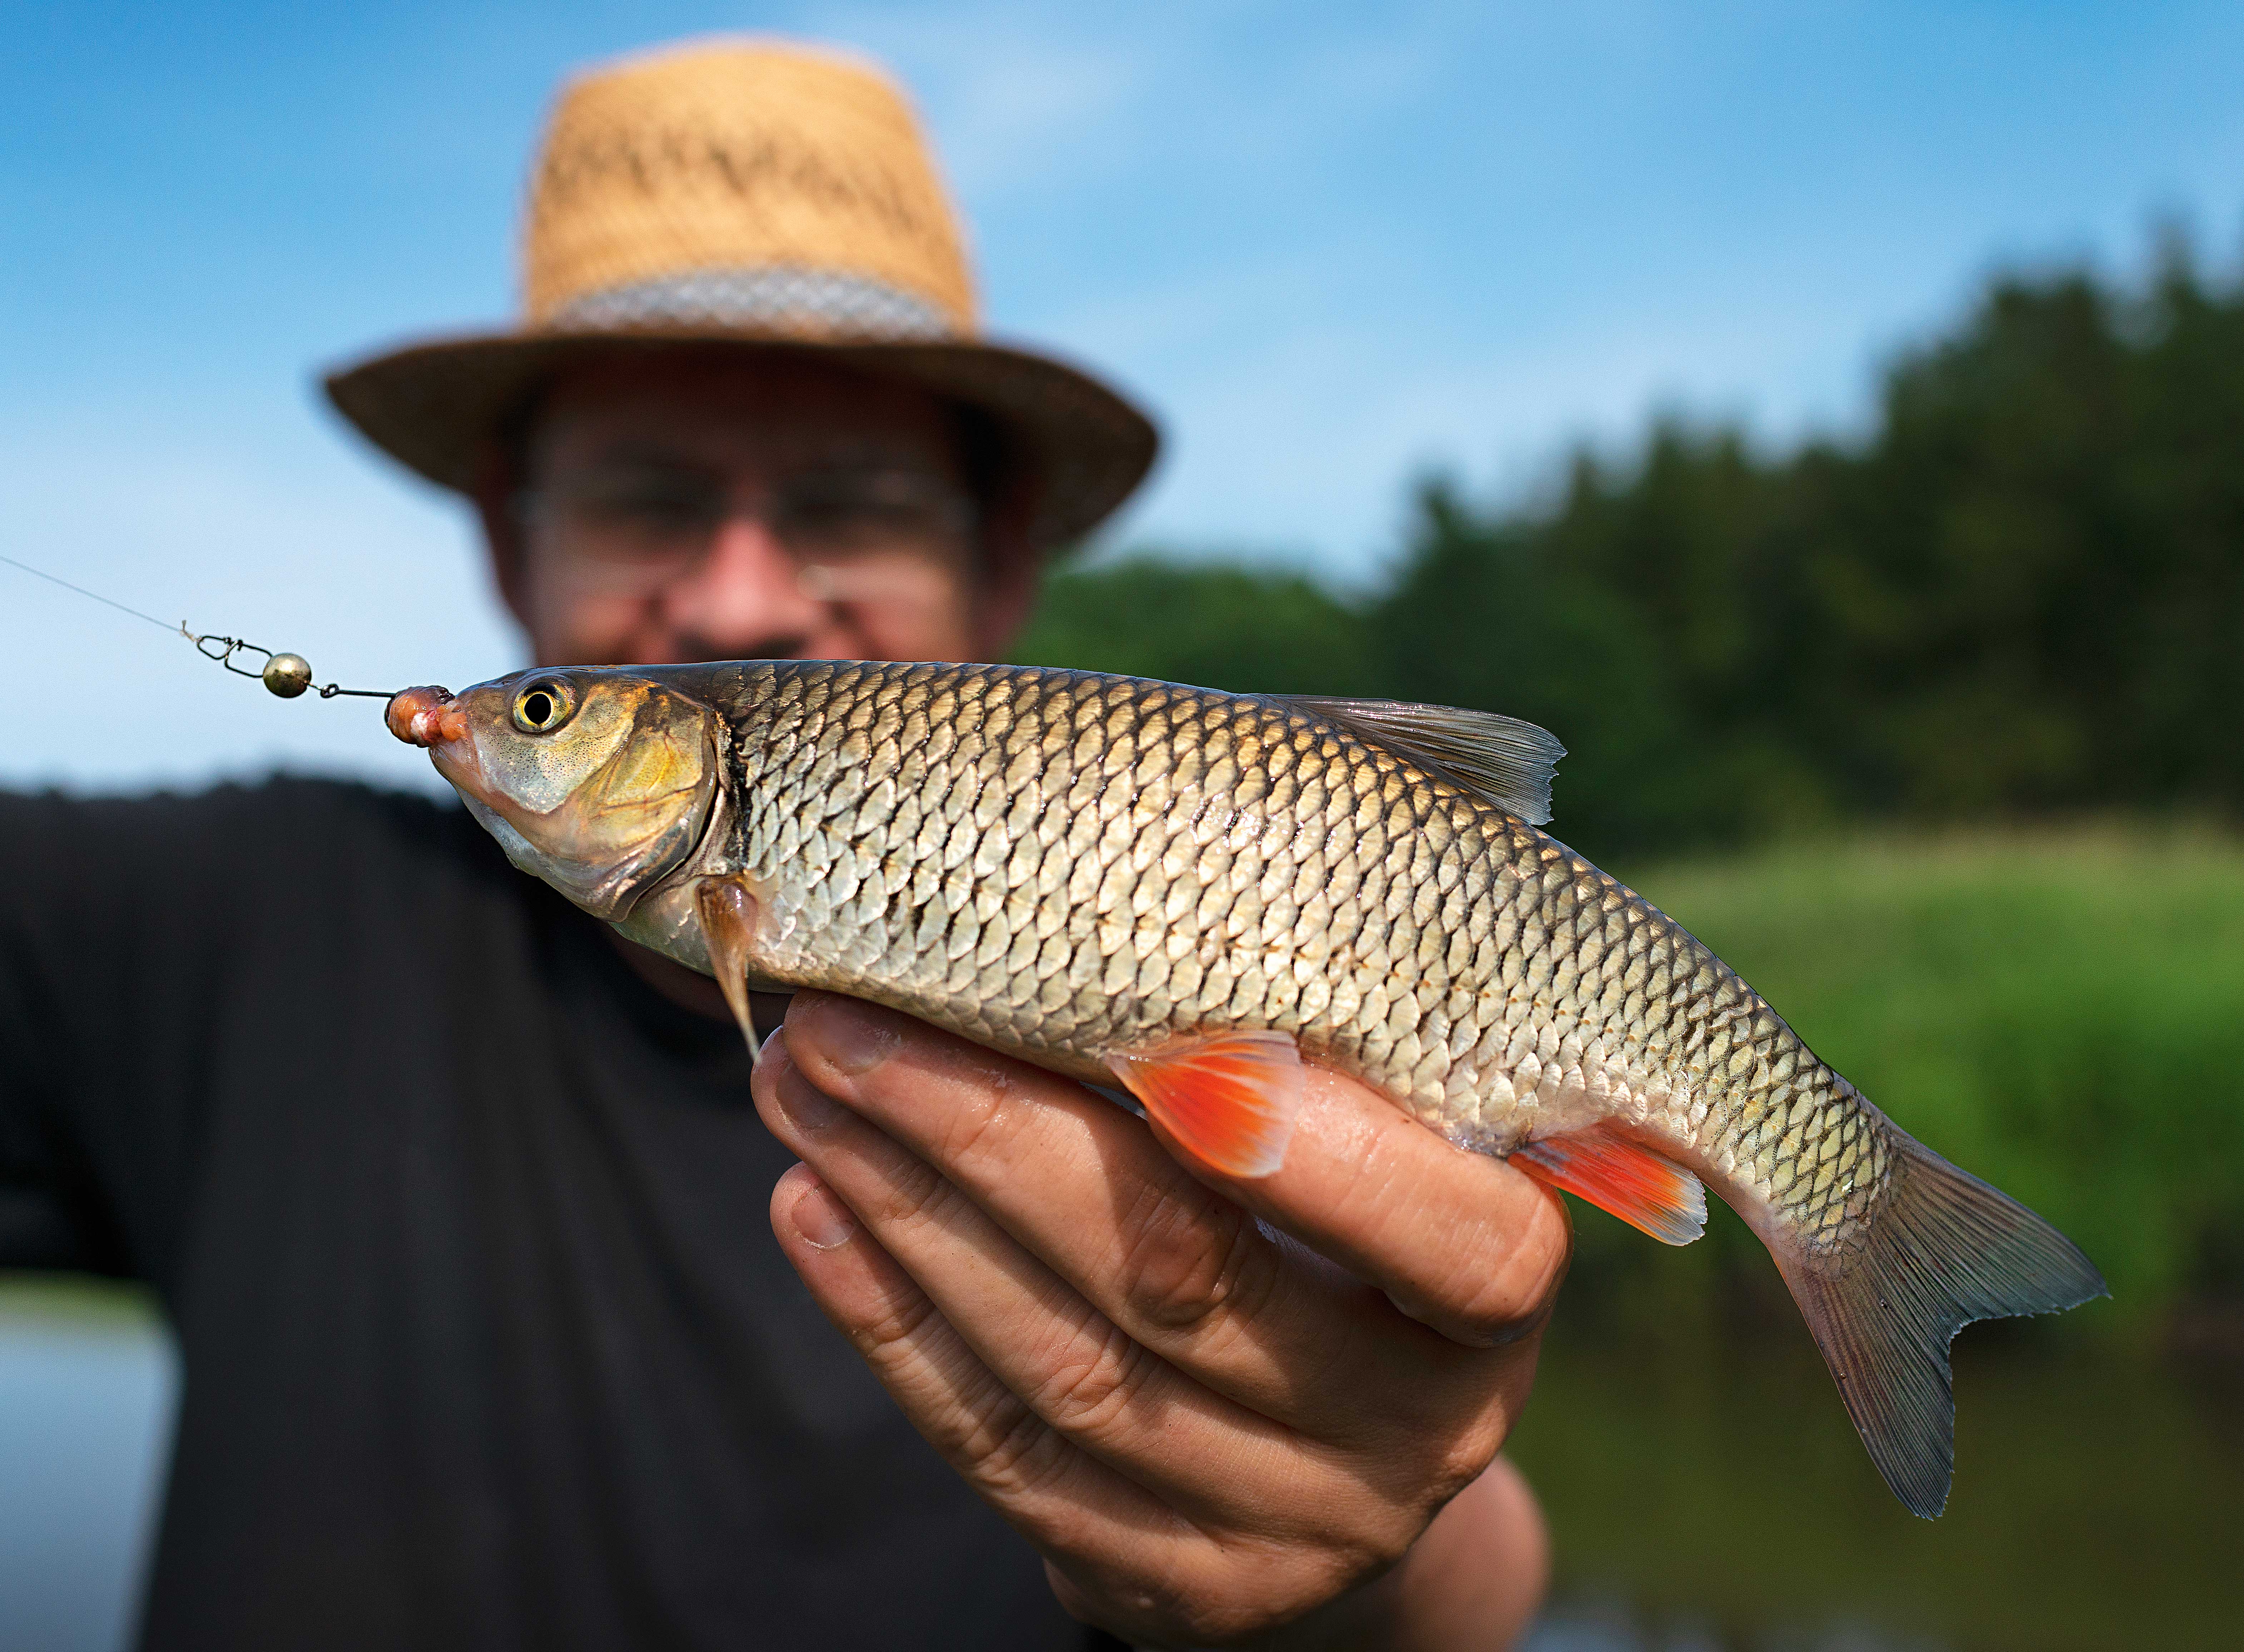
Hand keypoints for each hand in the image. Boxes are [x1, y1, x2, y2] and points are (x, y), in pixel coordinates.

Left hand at [752, 992, 1571, 1648]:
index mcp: (1495, 1302)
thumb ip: (1305, 1034)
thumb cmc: (1350, 1208)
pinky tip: (816, 1207)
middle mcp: (1410, 1435)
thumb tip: (1105, 883)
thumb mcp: (1381, 1128)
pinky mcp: (1171, 1584)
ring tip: (801, 1084)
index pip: (1457, 1240)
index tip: (1165, 1041)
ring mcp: (1288, 1529)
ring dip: (909, 1211)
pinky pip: (1005, 1451)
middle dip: (995, 1137)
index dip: (1319, 1154)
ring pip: (1070, 1367)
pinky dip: (893, 1323)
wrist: (1341, 1438)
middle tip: (848, 1017)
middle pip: (1190, 1282)